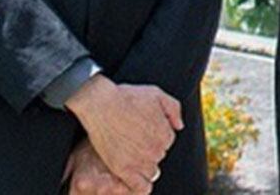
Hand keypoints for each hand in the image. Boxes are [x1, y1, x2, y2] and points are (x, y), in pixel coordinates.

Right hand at [64, 75, 181, 189]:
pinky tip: (133, 177)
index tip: (142, 129)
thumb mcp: (157, 94)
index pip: (167, 141)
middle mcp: (156, 150)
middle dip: (149, 149)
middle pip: (159, 156)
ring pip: (151, 172)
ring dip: (144, 166)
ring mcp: (140, 161)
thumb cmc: (127, 97)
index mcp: (165, 134)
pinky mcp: (123, 169)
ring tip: (131, 155)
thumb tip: (179, 127)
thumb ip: (174, 109)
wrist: (100, 104)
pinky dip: (140, 185)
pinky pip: (140, 186)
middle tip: (133, 139)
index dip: (155, 135)